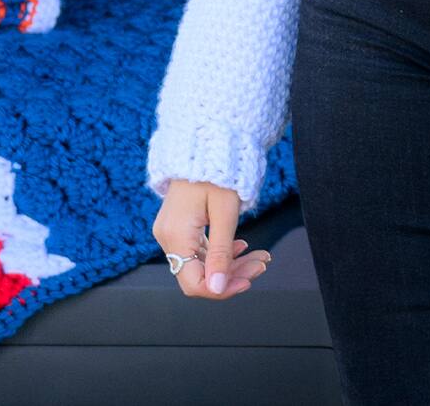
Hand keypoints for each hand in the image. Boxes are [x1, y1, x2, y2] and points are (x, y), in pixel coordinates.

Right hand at [152, 179, 272, 298]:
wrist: (206, 142)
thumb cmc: (217, 171)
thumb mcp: (225, 212)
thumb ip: (221, 253)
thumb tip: (218, 288)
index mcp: (176, 235)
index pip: (194, 283)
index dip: (221, 289)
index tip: (248, 280)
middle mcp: (167, 237)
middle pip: (199, 274)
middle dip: (232, 275)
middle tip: (262, 264)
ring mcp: (172, 232)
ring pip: (201, 263)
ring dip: (230, 264)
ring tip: (259, 256)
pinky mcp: (179, 226)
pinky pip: (199, 250)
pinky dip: (220, 252)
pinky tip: (241, 248)